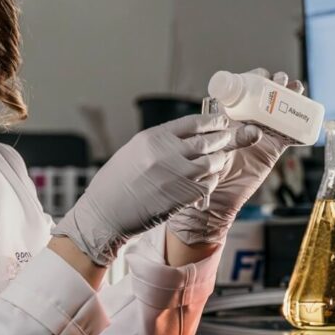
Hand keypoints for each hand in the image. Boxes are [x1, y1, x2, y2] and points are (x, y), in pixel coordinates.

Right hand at [53, 113, 233, 265]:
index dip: (212, 121)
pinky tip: (207, 179)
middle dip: (222, 138)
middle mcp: (167, 153)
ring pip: (213, 162)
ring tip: (218, 159)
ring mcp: (177, 175)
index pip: (193, 123)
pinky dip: (212, 179)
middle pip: (208, 140)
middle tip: (228, 137)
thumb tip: (187, 138)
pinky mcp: (184, 195)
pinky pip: (208, 183)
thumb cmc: (115, 183)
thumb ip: (160, 143)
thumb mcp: (134, 151)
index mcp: (153, 138)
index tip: (220, 122)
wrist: (106, 213)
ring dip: (219, 160)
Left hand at [167, 69, 302, 245]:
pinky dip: (299, 124)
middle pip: (263, 97)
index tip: (259, 76)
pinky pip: (289, 134)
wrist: (214, 199)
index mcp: (226, 116)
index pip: (241, 92)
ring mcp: (261, 134)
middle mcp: (245, 121)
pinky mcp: (273, 149)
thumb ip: (227, 136)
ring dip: (289, 97)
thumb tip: (248, 126)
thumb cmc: (202, 170)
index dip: (252, 80)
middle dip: (274, 84)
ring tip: (294, 87)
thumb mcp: (210, 146)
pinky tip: (306, 112)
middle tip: (279, 79)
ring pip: (279, 111)